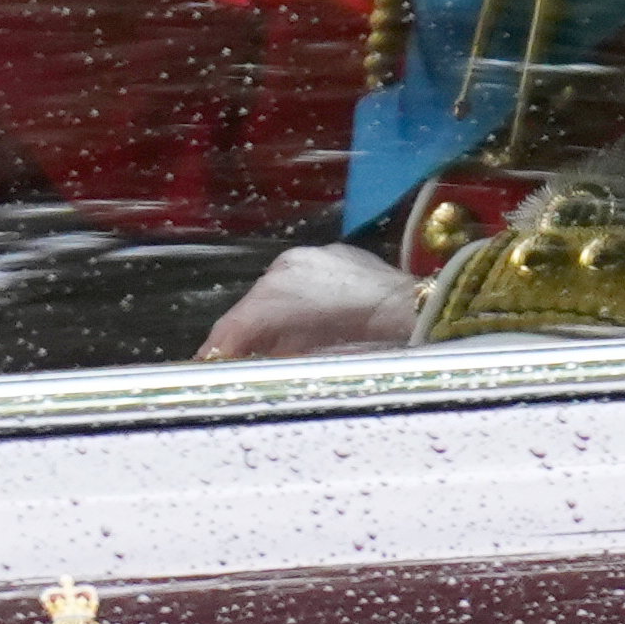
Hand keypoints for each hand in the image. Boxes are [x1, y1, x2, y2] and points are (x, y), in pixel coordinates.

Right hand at [195, 245, 421, 359]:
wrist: (417, 312)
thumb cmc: (366, 346)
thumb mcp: (309, 363)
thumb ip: (270, 363)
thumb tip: (245, 369)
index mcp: (273, 298)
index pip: (232, 329)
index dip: (216, 353)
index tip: (207, 370)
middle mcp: (284, 269)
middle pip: (250, 309)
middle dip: (243, 338)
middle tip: (236, 363)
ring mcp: (309, 256)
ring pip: (274, 291)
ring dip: (269, 319)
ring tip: (270, 347)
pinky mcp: (332, 253)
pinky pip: (302, 278)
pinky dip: (296, 301)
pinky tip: (305, 321)